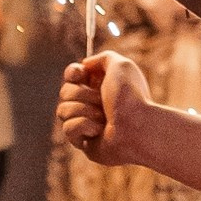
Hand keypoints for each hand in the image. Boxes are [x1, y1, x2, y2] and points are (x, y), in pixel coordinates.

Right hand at [54, 48, 155, 166]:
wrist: (137, 128)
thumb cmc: (131, 97)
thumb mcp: (122, 65)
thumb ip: (104, 58)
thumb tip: (85, 65)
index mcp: (100, 86)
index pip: (72, 76)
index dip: (72, 74)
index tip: (80, 75)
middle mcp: (92, 104)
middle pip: (64, 92)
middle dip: (82, 95)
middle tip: (101, 101)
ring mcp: (85, 123)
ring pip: (62, 110)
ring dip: (84, 111)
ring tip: (103, 118)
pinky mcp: (82, 142)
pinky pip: (68, 129)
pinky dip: (83, 127)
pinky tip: (99, 131)